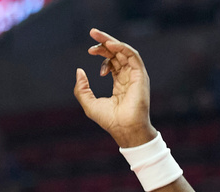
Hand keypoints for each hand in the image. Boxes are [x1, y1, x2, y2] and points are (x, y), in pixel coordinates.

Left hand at [74, 28, 155, 147]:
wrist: (124, 129)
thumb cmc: (109, 120)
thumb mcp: (89, 103)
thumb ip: (82, 88)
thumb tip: (79, 71)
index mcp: (119, 83)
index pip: (112, 61)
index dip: (101, 53)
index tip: (89, 50)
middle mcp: (128, 77)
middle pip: (118, 53)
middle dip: (105, 42)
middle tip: (92, 33)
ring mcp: (135, 75)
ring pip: (125, 52)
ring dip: (112, 42)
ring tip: (99, 37)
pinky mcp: (140, 75)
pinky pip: (133, 56)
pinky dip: (122, 48)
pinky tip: (110, 44)